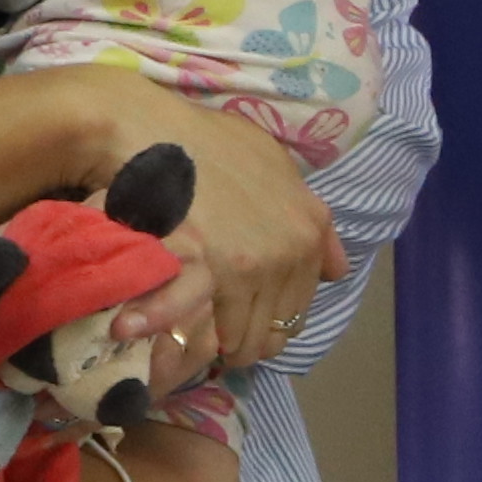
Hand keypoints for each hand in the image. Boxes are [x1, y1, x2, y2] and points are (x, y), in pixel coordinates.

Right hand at [73, 74, 343, 379]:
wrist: (145, 130)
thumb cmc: (205, 140)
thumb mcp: (275, 165)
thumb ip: (311, 217)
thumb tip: (337, 268)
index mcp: (307, 231)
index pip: (298, 306)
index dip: (269, 323)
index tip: (241, 326)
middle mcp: (285, 254)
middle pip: (271, 328)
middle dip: (242, 342)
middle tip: (210, 344)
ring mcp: (245, 266)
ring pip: (238, 336)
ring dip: (212, 349)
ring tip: (181, 351)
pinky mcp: (203, 271)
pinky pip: (200, 325)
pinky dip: (179, 337)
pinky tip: (156, 339)